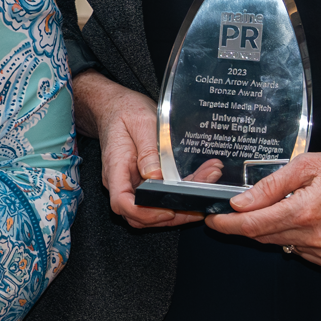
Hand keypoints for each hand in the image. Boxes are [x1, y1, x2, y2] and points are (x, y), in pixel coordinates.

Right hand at [72, 71, 205, 229]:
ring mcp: (131, 183)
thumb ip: (148, 149)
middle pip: (140, 214)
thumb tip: (156, 176)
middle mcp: (121, 181)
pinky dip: (179, 195)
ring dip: (180, 205)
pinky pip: (158, 197)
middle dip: (172, 214)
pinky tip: (199, 180)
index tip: (168, 209)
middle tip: (200, 201)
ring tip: (206, 183)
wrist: (114, 106)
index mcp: (116, 168)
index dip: (145, 213)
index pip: (122, 202)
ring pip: (152, 210)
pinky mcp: (142, 181)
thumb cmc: (125, 111)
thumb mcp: (141, 122)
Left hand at [209, 146, 320, 270]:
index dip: (226, 224)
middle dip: (251, 223)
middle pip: (264, 237)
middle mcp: (315, 237)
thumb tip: (240, 202)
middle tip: (250, 206)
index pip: (252, 225)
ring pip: (282, 245)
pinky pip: (303, 253)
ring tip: (297, 206)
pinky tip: (314, 221)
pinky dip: (299, 239)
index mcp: (305, 211)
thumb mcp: (307, 166)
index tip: (212, 221)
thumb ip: (270, 186)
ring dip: (278, 229)